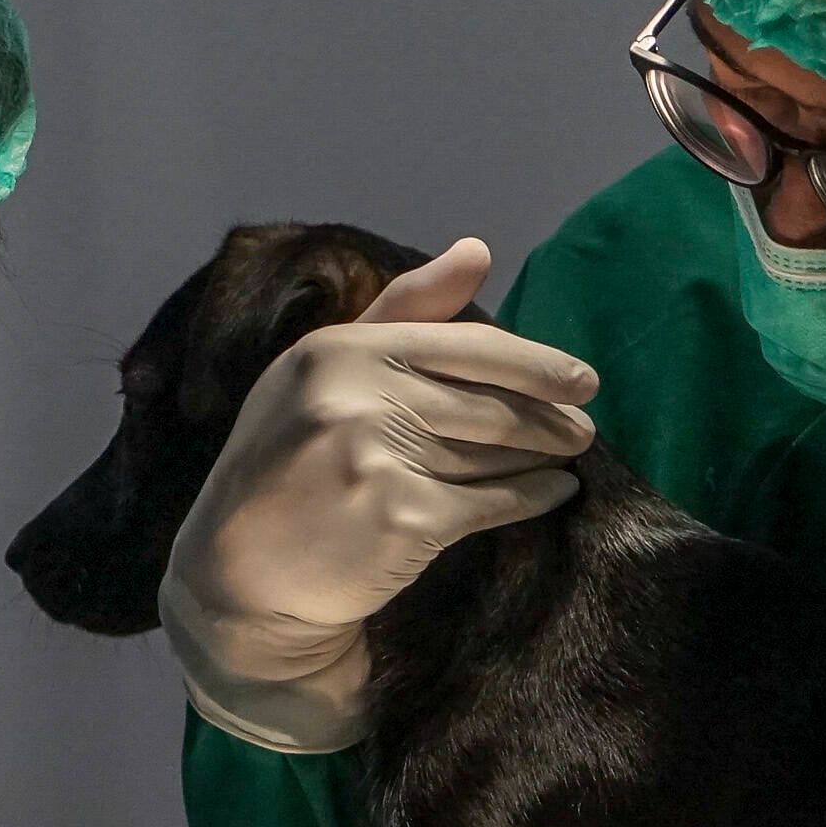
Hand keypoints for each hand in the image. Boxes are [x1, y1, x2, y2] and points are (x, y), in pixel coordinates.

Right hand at [157, 237, 597, 753]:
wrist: (241, 575)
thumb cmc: (285, 464)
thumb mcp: (321, 373)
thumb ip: (402, 310)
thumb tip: (479, 251)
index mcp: (338, 350)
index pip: (461, 346)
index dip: (532, 362)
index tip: (580, 379)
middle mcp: (355, 396)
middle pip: (485, 402)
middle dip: (548, 417)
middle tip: (585, 427)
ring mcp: (379, 458)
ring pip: (491, 453)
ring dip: (543, 455)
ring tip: (570, 455)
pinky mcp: (402, 518)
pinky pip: (490, 502)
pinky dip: (532, 496)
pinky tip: (555, 493)